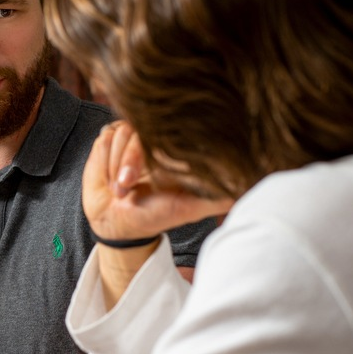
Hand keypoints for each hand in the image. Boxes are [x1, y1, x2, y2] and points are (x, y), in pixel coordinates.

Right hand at [83, 122, 232, 241]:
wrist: (116, 224)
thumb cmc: (154, 216)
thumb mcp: (190, 207)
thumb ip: (219, 197)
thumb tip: (248, 187)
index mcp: (176, 148)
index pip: (171, 130)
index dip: (157, 151)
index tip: (152, 176)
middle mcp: (155, 137)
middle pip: (142, 129)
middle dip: (130, 161)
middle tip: (125, 188)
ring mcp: (131, 136)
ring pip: (121, 133)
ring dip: (116, 164)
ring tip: (119, 189)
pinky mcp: (109, 139)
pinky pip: (105, 138)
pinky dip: (104, 160)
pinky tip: (109, 177)